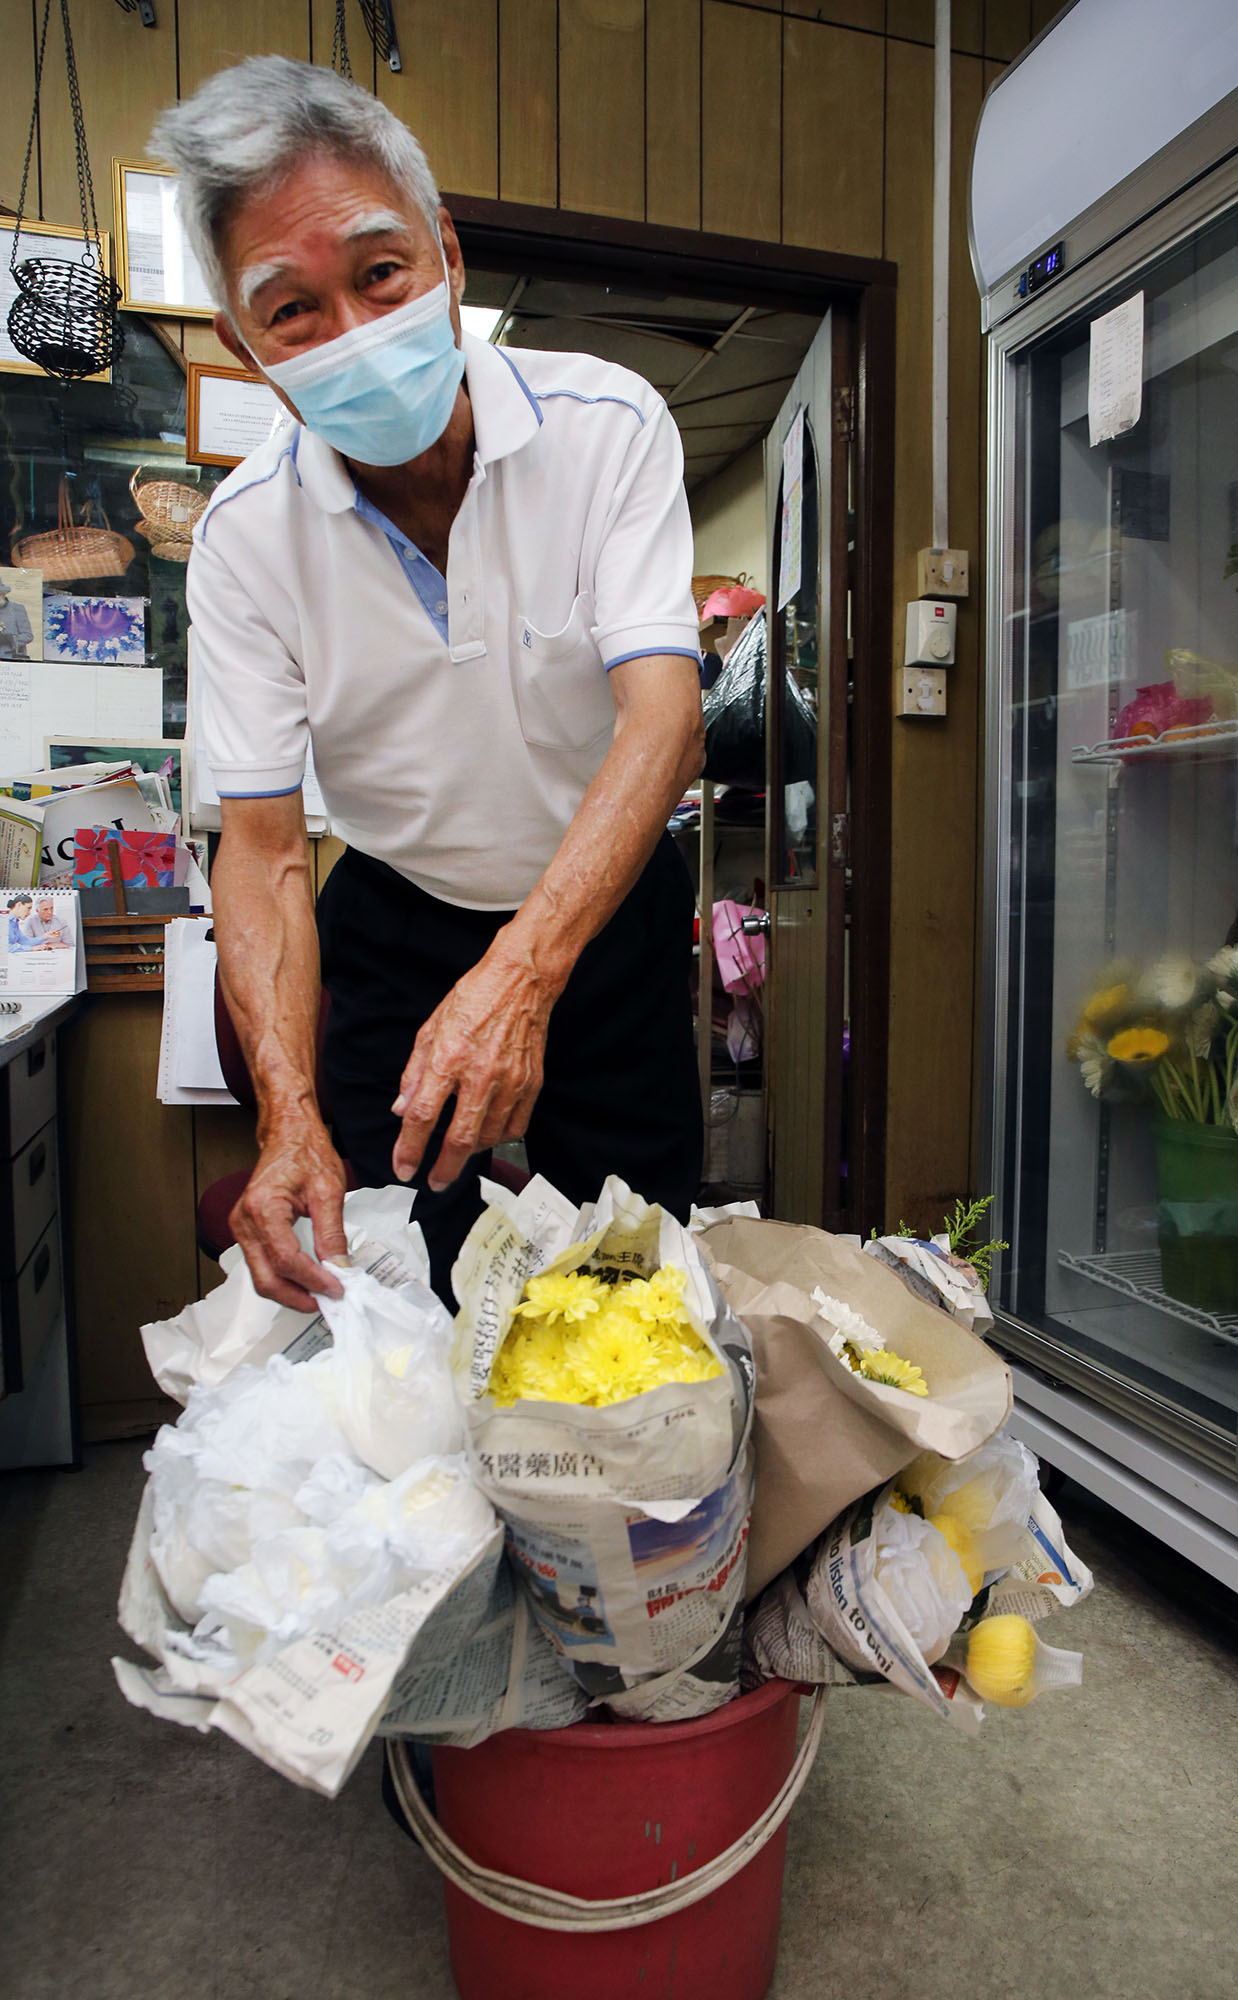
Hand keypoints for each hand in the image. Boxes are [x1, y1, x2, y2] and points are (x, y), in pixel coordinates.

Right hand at [229, 1115, 349, 1311]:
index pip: (286, 1260)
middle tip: (328, 1302)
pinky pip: (262, 1264)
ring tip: (320, 1294)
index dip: (313, 1281)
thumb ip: (332, 1233)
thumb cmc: (305, 1152)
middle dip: (298, 1297)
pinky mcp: (247, 1231)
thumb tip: (338, 1267)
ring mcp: (241, 1228)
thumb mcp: (328, 1191)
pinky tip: (306, 1281)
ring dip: (291, 1291)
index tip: (337, 1288)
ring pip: (262, 1276)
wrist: (288, 1134)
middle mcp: (244, 1221)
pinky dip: (284, 1278)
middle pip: (266, 1278)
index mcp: (263, 1208)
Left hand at [391, 945, 553, 1188]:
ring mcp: (510, 1082)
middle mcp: (479, 1075)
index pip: (422, 1116)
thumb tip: (401, 1109)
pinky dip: (499, 1137)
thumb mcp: (430, 1029)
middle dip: (443, 1169)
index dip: (409, 1148)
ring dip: (469, 1152)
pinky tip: (487, 1133)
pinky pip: (515, 1126)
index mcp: (448, 1059)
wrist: (520, 981)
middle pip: (459, 1139)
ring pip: (488, 1137)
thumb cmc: (473, 998)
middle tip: (434, 1182)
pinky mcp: (531, 1084)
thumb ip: (414, 1073)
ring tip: (458, 1152)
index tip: (403, 1167)